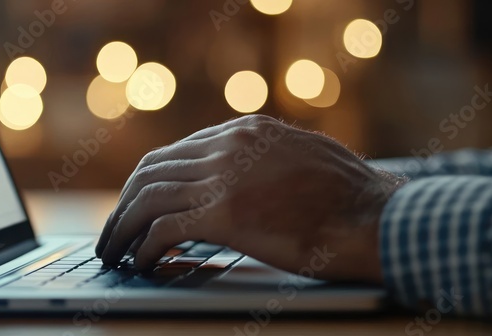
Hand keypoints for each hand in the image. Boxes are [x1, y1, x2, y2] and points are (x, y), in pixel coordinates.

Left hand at [94, 115, 405, 282]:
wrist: (377, 217)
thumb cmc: (352, 199)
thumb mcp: (305, 159)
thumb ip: (267, 162)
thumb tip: (245, 183)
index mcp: (246, 131)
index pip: (177, 152)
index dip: (149, 183)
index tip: (137, 206)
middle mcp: (229, 145)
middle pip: (152, 170)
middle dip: (125, 204)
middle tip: (114, 233)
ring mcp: (225, 176)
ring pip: (148, 198)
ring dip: (123, 228)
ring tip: (115, 252)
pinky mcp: (224, 213)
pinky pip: (163, 228)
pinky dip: (143, 247)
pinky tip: (142, 263)